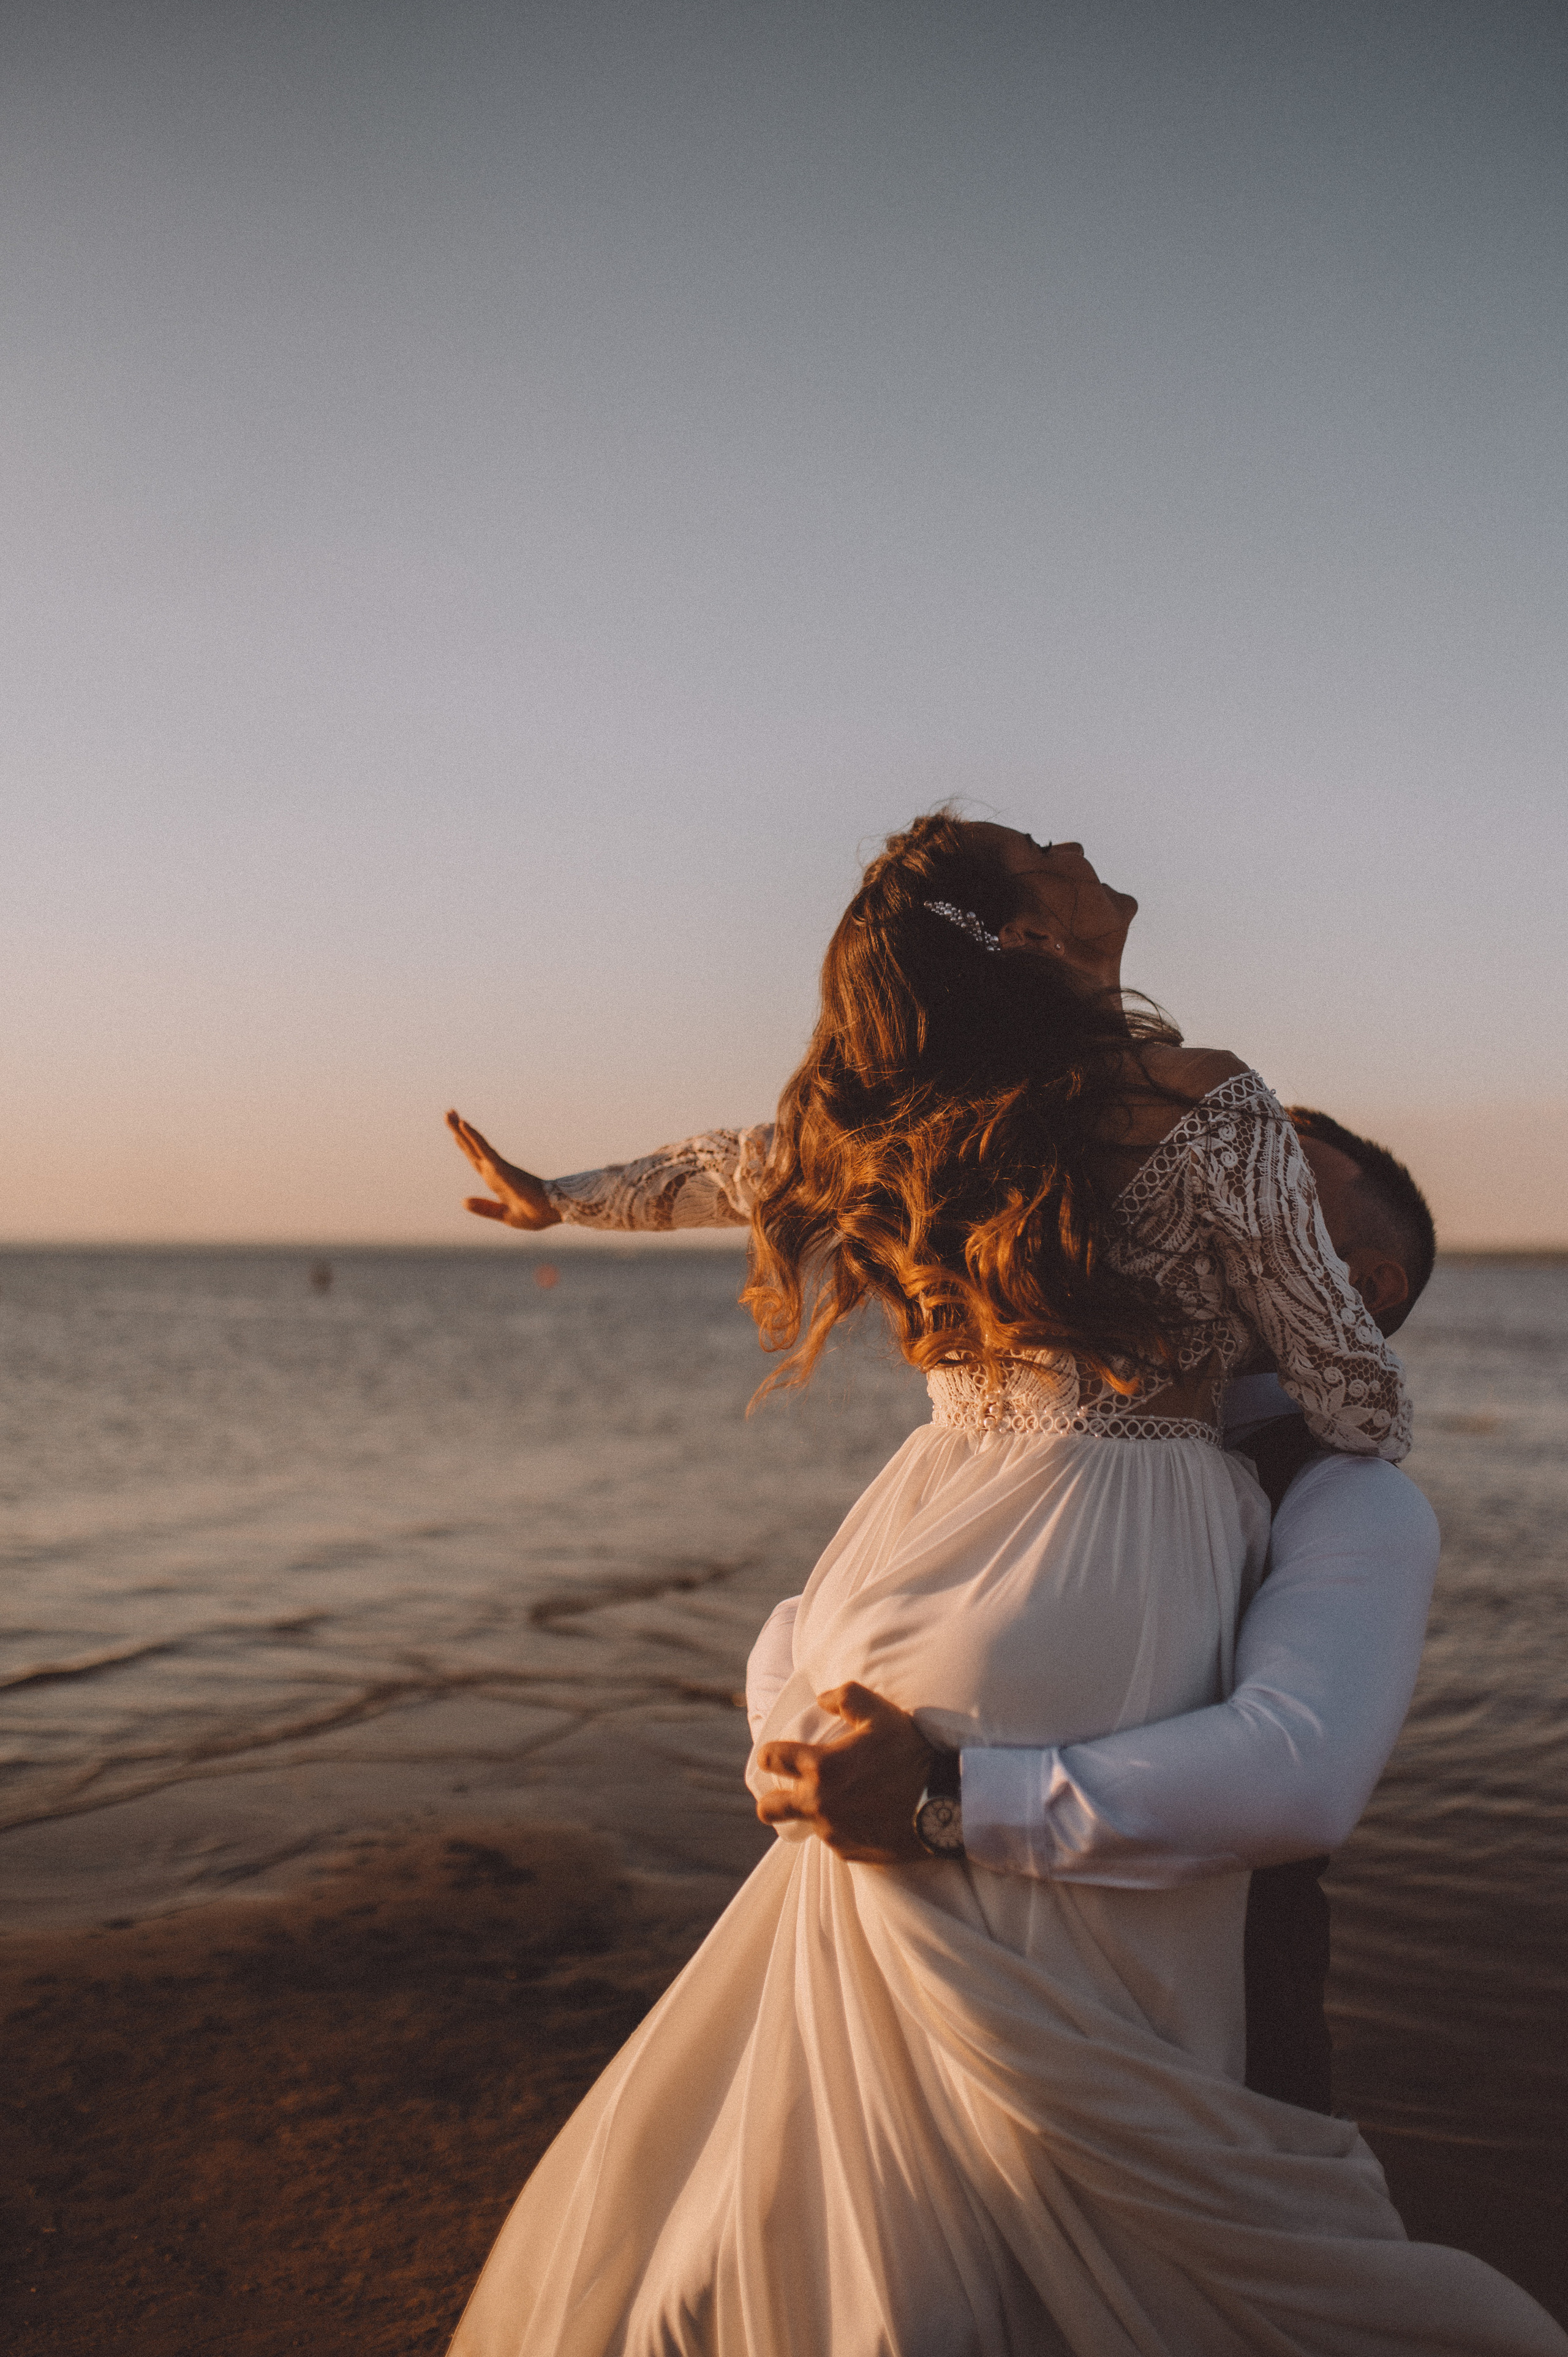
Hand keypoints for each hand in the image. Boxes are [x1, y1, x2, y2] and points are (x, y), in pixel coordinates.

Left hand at [445, 1110, 562, 1230]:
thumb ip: (484, 1208)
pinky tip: (463, 1125)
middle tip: (448, 1113)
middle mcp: (495, 1171)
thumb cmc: (535, 1214)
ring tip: (449, 1113)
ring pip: (475, 1145)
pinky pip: (485, 1150)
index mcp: (495, 1180)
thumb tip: (462, 1201)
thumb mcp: (505, 1215)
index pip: (476, 1159)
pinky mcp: (501, 1168)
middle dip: (458, 1131)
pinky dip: (474, 1137)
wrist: (552, 1211)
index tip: (455, 1132)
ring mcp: (497, 1167)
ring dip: (461, 1130)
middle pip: (472, 1148)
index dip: (465, 1145)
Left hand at [755, 1682, 937, 1863]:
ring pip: (806, 1824)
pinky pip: (834, 1839)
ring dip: (816, 1812)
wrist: (944, 1804)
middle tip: (787, 1789)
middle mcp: (819, 1803)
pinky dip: (842, 1828)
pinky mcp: (849, 1852)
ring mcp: (833, 1832)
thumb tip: (821, 1700)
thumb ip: (846, 1698)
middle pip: (769, 1808)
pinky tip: (864, 1815)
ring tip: (842, 1800)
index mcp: (821, 1767)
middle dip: (770, 1798)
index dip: (769, 1754)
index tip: (775, 1755)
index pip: (771, 1759)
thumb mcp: (881, 1714)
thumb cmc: (912, 1755)